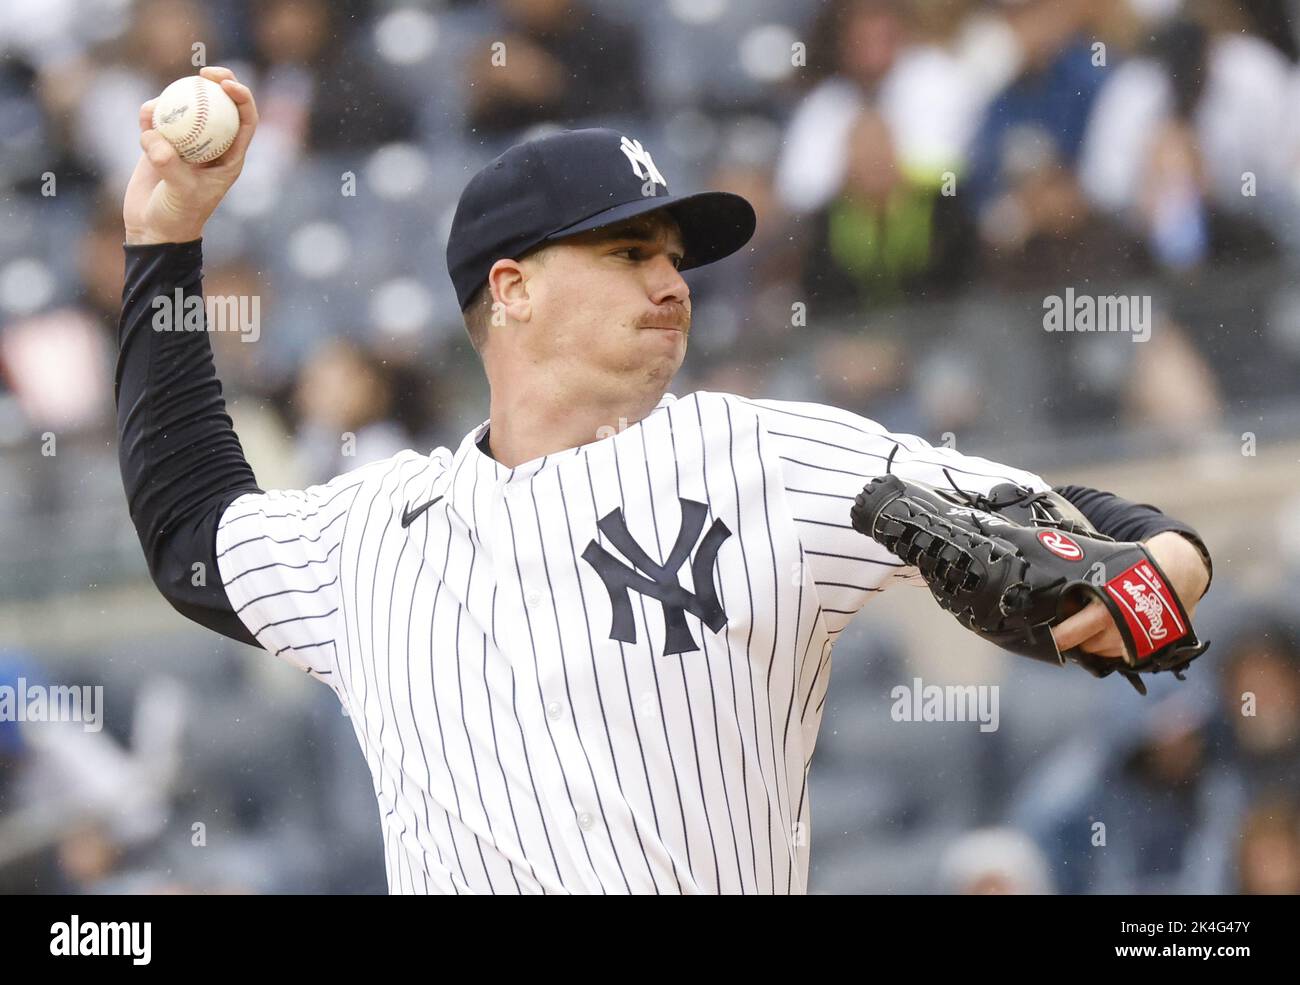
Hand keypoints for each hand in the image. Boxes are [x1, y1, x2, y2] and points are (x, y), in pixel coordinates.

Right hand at [123, 66, 257, 245]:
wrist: (153, 229)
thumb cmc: (178, 217)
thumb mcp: (180, 193)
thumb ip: (170, 165)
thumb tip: (157, 139)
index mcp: (230, 157)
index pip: (245, 120)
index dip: (242, 97)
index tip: (226, 84)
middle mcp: (211, 146)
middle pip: (219, 105)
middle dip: (216, 82)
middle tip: (203, 72)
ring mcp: (185, 142)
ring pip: (185, 107)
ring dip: (172, 101)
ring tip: (156, 112)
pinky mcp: (160, 142)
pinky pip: (157, 118)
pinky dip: (150, 114)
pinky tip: (145, 118)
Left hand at [1050, 531, 1209, 660]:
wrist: (1180, 573)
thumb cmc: (1138, 566)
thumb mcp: (1105, 567)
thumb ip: (1079, 578)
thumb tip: (1050, 567)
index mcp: (1104, 610)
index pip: (1068, 635)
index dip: (1054, 637)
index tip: (1043, 635)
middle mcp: (1118, 632)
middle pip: (1082, 646)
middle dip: (1074, 637)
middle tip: (1069, 622)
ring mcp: (1134, 645)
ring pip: (1099, 652)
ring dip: (1094, 641)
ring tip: (1096, 621)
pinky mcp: (1146, 650)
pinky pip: (1118, 655)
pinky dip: (1112, 645)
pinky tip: (1112, 628)